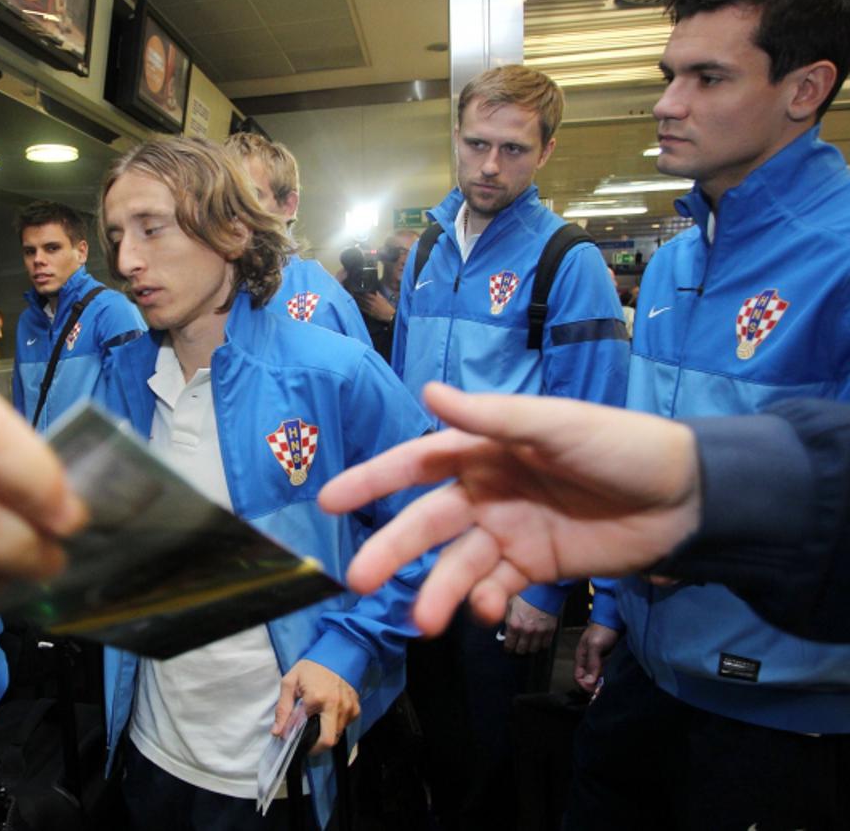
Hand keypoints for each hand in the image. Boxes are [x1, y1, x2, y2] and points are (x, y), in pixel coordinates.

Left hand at [273, 659, 360, 753]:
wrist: (336, 653)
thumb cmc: (310, 668)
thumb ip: (283, 709)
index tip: (293, 739)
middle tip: (306, 742)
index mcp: (317, 700)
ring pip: (337, 734)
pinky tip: (328, 714)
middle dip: (316, 747)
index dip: (300, 741)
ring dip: (326, 733)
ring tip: (316, 721)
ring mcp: (349, 708)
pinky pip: (345, 725)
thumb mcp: (290, 683)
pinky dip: (335, 725)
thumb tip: (277, 732)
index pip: (309, 734)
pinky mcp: (356, 708)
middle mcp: (336, 707)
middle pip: (329, 741)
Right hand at [318, 382, 700, 636]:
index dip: (372, 481)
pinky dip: (485, 603)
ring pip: (457, 565)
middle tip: (361, 581)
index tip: (328, 501)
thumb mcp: (554, 424)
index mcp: (483, 451)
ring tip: (426, 622)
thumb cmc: (618, 445)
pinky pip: (496, 588)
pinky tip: (485, 613)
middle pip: (426, 525)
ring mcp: (509, 532)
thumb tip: (428, 391)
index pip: (416, 464)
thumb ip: (492, 416)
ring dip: (439, 592)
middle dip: (393, 552)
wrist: (686, 497)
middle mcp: (486, 492)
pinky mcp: (535, 567)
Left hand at [356, 291, 395, 322]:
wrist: (389, 315)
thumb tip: (374, 291)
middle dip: (357, 295)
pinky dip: (359, 306)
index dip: (360, 291)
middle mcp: (371, 302)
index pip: (365, 293)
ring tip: (352, 298)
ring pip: (361, 303)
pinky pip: (362, 308)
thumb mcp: (383, 298)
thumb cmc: (386, 306)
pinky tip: (356, 304)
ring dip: (356, 300)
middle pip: (362, 297)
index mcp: (375, 297)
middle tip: (352, 293)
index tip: (356, 289)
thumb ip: (378, 294)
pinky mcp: (369, 312)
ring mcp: (370, 307)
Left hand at [502, 594, 557, 654]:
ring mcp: (539, 632)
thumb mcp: (509, 604)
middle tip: (517, 646)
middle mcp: (527, 630)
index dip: (508, 647)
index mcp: (514, 624)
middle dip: (518, 649)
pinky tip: (538, 640)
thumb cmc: (526, 594)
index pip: (509, 644)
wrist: (544, 589)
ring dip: (530, 647)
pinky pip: (545, 645)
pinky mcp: (550, 630)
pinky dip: (541, 644)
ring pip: (533, 649)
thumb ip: (506, 618)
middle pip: (521, 650)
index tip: (508, 647)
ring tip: (528, 643)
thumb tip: (503, 628)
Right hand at [573, 622, 619, 692]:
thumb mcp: (595, 646)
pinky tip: (614, 675)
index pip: (578, 676)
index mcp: (581, 657)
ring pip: (598, 675)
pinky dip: (609, 674)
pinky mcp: (608, 657)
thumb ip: (592, 663)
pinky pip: (607, 670)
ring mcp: (599, 658)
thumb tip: (589, 681)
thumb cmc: (602, 630)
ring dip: (603, 680)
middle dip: (595, 684)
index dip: (585, 684)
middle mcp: (589, 659)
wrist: (614, 618)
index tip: (595, 690)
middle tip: (604, 689)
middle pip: (588, 678)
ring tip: (610, 682)